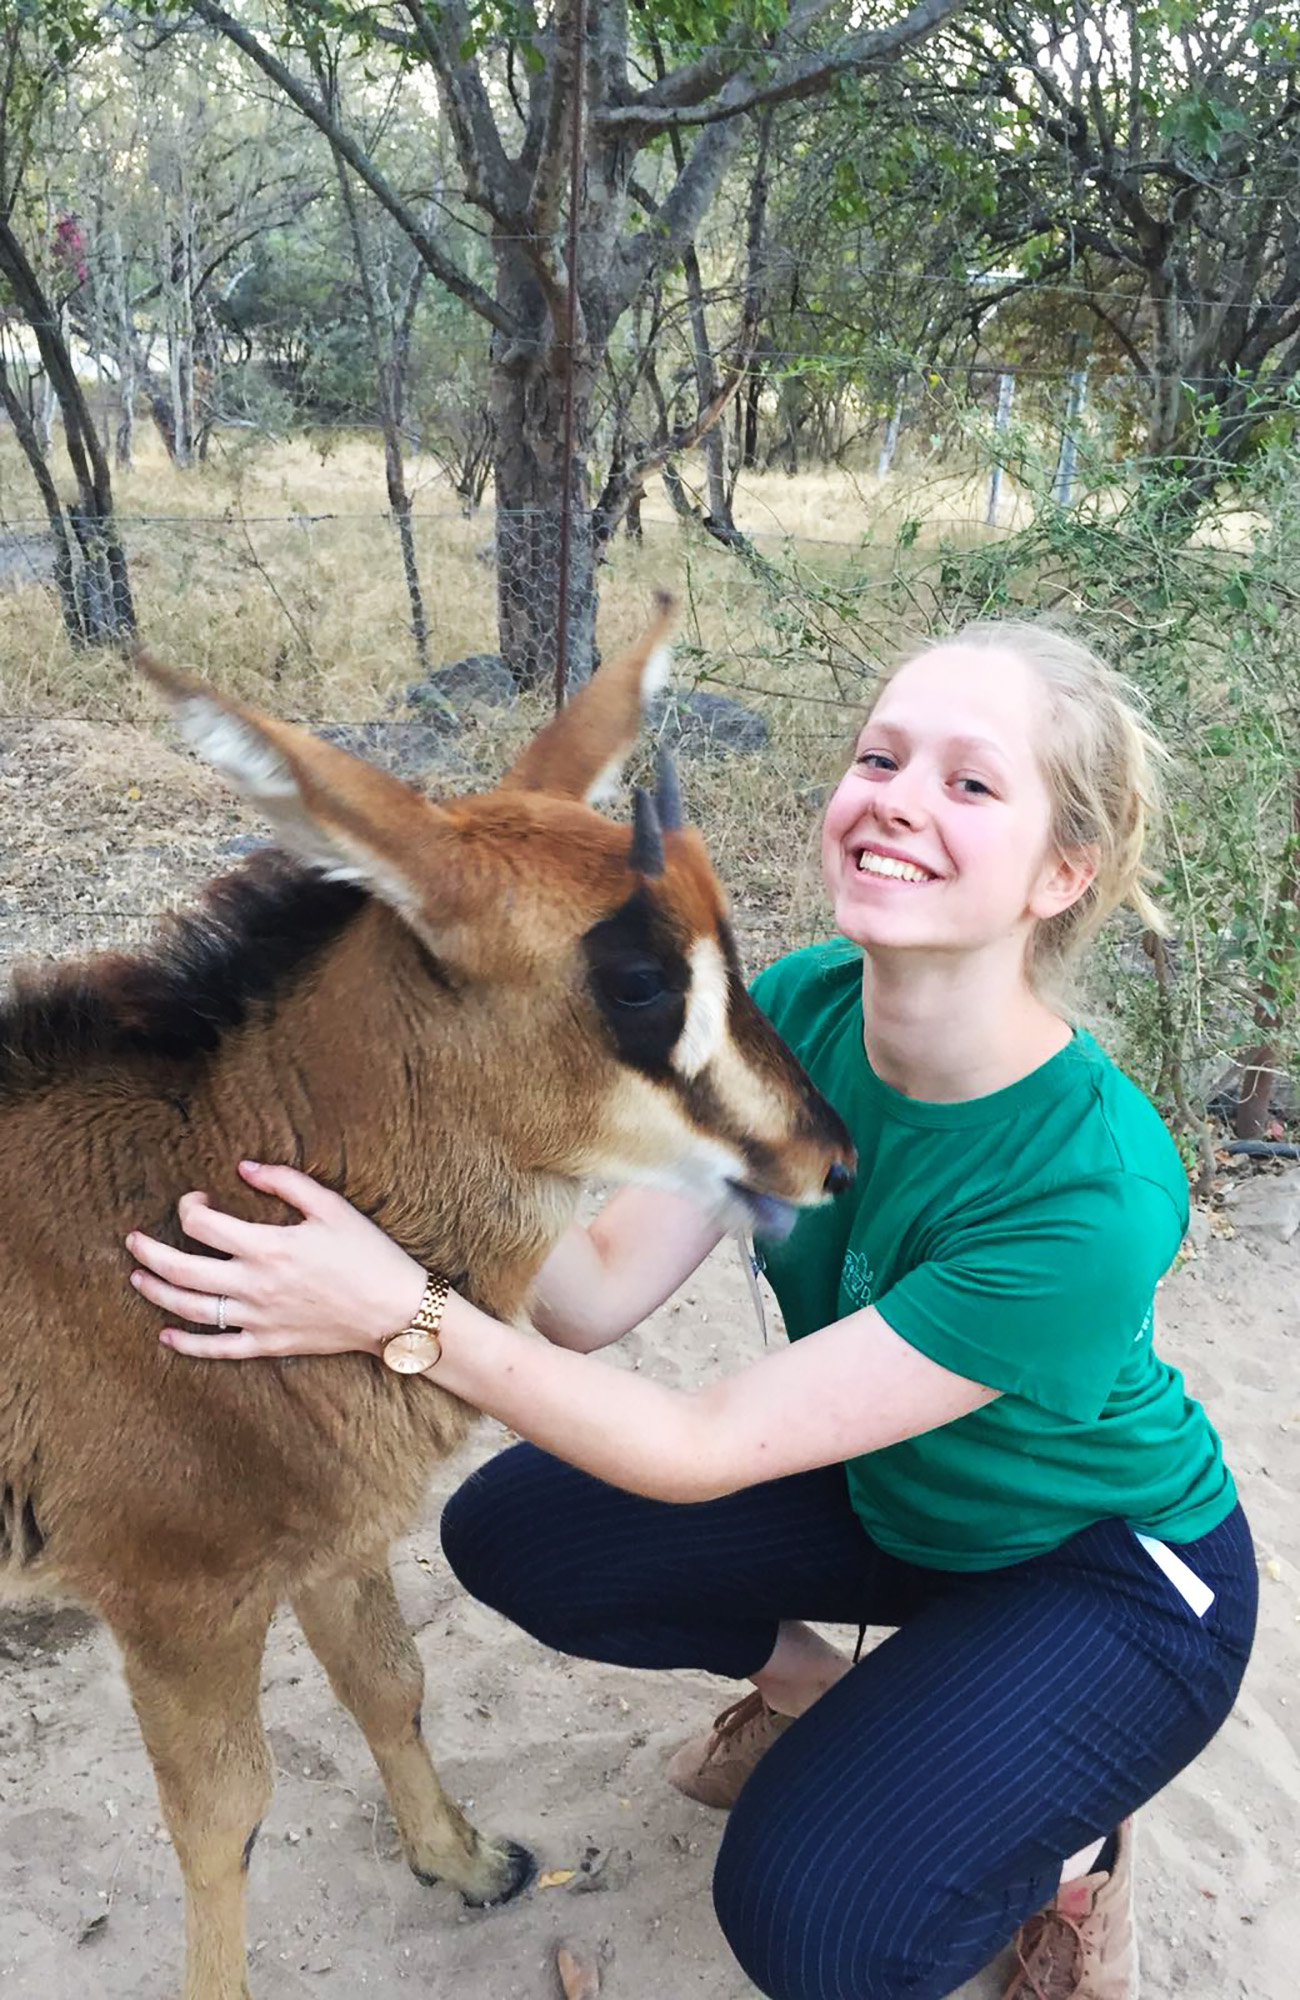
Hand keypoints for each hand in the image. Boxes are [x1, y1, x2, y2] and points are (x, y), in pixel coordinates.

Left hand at [126, 1161, 426, 1360]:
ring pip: (190, 1309)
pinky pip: (217, 1349)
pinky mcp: (268, 1344)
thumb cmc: (368, 1254)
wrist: (396, 1310)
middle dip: (148, 1252)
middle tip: (133, 1240)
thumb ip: (285, 1182)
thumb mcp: (332, 1206)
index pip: (202, 1225)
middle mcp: (254, 1285)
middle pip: (180, 1270)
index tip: (196, 1199)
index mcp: (267, 1246)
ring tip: (137, 1279)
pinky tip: (167, 1334)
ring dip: (156, 1292)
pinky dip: (187, 1344)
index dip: (189, 1207)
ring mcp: (257, 1319)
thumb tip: (243, 1168)